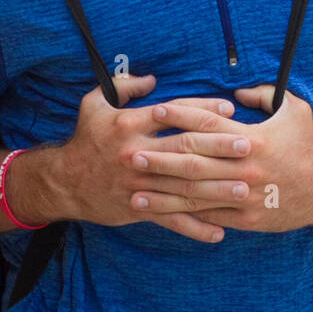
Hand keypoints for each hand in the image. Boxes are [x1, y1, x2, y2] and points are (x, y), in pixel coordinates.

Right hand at [54, 72, 243, 242]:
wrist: (64, 182)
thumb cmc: (86, 138)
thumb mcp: (96, 103)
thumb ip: (124, 86)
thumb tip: (153, 78)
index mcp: (130, 124)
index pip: (174, 114)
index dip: (203, 111)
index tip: (230, 111)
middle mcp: (137, 153)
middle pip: (185, 149)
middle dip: (219, 148)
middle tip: (248, 147)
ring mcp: (139, 184)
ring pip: (183, 186)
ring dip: (215, 190)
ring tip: (244, 189)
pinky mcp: (138, 208)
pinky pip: (171, 219)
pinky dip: (195, 228)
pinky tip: (220, 233)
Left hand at [124, 83, 312, 232]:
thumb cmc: (308, 145)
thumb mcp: (294, 109)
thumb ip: (264, 95)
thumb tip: (236, 90)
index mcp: (251, 138)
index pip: (206, 123)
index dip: (178, 115)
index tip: (154, 111)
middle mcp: (243, 166)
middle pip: (192, 159)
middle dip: (159, 156)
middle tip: (131, 153)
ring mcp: (243, 195)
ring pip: (194, 192)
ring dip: (161, 190)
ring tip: (135, 187)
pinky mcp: (244, 218)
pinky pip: (208, 215)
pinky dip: (182, 214)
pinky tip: (162, 212)